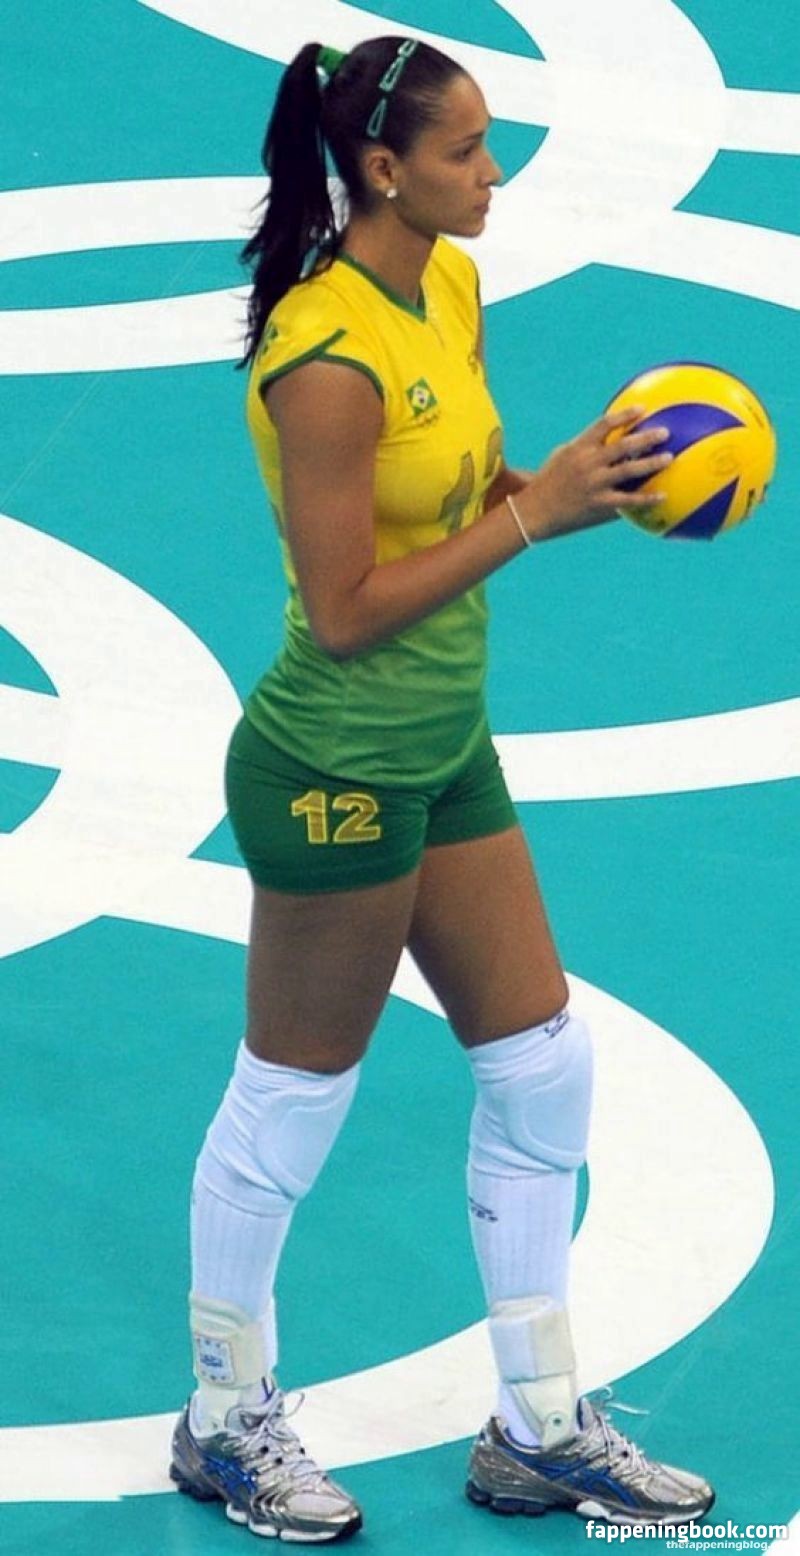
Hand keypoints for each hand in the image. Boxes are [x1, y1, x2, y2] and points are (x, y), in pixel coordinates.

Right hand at [515, 407, 672, 541]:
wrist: (533, 512)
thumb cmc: (547, 483)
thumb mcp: (561, 457)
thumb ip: (584, 447)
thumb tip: (608, 440)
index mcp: (579, 448)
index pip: (604, 424)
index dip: (624, 415)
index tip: (642, 409)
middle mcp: (588, 463)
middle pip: (623, 445)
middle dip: (646, 437)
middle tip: (664, 433)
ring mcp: (594, 484)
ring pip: (629, 470)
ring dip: (651, 463)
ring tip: (669, 458)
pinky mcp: (599, 504)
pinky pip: (628, 501)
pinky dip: (646, 498)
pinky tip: (662, 495)